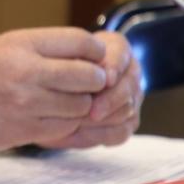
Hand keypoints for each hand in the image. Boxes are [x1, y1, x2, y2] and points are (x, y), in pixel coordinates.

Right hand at [0, 28, 111, 152]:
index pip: (81, 42)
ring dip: (82, 106)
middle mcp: (25, 72)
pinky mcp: (26, 129)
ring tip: (67, 102)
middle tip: (90, 83)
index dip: (96, 52)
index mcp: (20, 45)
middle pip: (89, 75)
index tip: (95, 59)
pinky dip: (67, 123)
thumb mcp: (4, 47)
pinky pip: (66, 127)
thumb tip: (89, 56)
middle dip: (95, 81)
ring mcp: (26, 103)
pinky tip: (54, 117)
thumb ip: (43, 49)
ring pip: (81, 105)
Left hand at [51, 31, 143, 147]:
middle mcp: (128, 72)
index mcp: (116, 49)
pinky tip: (77, 133)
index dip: (115, 67)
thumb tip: (78, 74)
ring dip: (103, 120)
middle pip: (128, 86)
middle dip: (111, 100)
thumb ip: (71, 62)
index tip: (106, 79)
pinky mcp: (126, 121)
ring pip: (126, 111)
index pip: (121, 55)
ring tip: (78, 123)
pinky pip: (121, 132)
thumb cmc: (56, 68)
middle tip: (93, 111)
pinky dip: (100, 135)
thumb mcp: (60, 58)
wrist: (52, 89)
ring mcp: (130, 98)